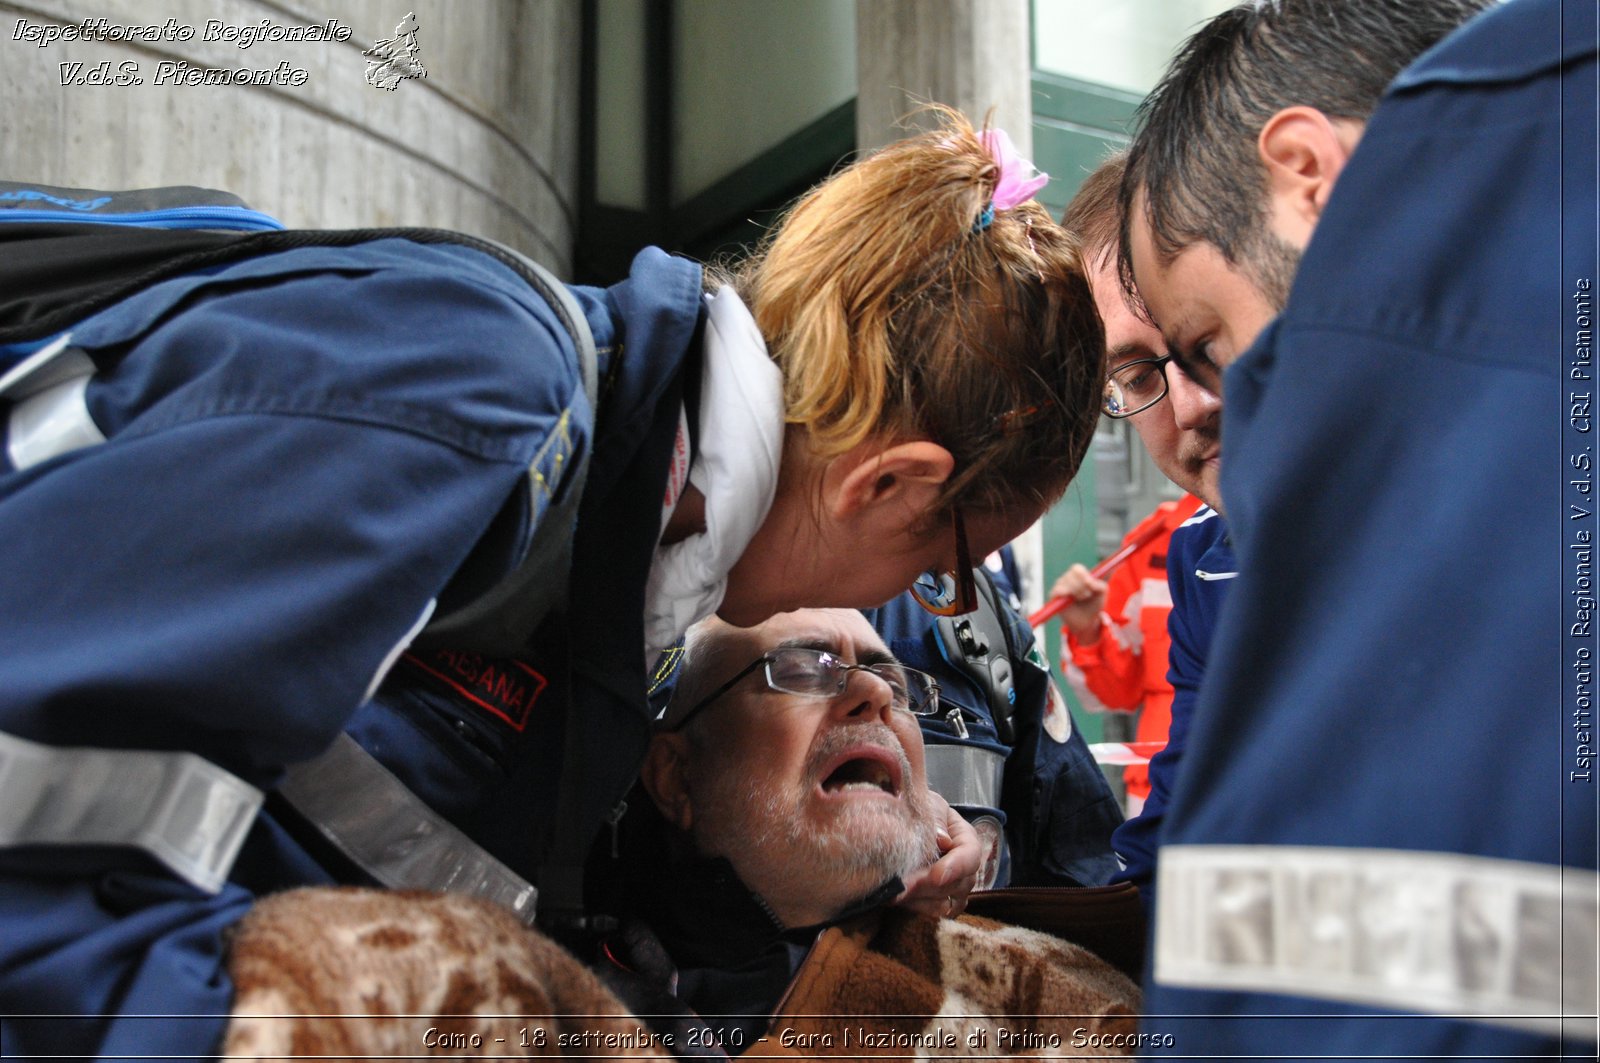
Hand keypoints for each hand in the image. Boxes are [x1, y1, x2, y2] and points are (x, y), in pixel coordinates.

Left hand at [895, 793, 979, 918]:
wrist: (909, 824)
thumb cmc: (921, 811)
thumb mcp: (928, 805)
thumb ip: (934, 818)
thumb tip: (942, 840)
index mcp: (967, 839)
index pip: (970, 856)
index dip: (954, 868)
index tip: (935, 876)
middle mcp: (967, 868)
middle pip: (956, 884)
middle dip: (926, 886)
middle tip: (900, 885)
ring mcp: (956, 888)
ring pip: (945, 903)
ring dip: (918, 899)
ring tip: (892, 892)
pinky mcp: (941, 902)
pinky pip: (935, 913)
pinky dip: (916, 908)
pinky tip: (895, 898)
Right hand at [1048, 564, 1108, 643]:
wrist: (1087, 621)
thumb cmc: (1094, 605)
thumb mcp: (1102, 594)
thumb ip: (1099, 585)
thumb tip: (1089, 581)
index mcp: (1079, 576)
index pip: (1077, 568)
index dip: (1082, 575)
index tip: (1089, 583)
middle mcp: (1068, 579)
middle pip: (1070, 575)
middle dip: (1081, 585)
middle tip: (1087, 595)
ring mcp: (1059, 587)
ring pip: (1063, 582)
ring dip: (1075, 591)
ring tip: (1081, 599)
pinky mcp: (1054, 596)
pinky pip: (1057, 591)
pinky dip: (1066, 595)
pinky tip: (1071, 601)